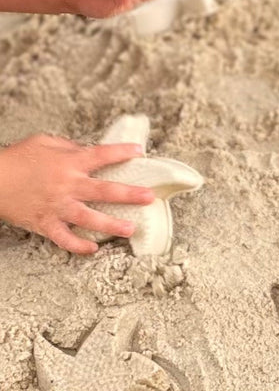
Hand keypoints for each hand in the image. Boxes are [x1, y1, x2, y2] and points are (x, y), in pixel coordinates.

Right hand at [0, 134, 155, 254]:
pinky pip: (65, 239)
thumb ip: (69, 147)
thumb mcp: (43, 143)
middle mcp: (66, 185)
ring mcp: (57, 207)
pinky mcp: (46, 223)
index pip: (100, 155)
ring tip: (130, 229)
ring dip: (112, 225)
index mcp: (67, 163)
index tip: (140, 151)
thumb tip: (88, 151)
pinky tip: (93, 248)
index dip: (121, 152)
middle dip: (129, 194)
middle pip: (104, 190)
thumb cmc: (17, 159)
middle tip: (149, 197)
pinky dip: (78, 246)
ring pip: (90, 218)